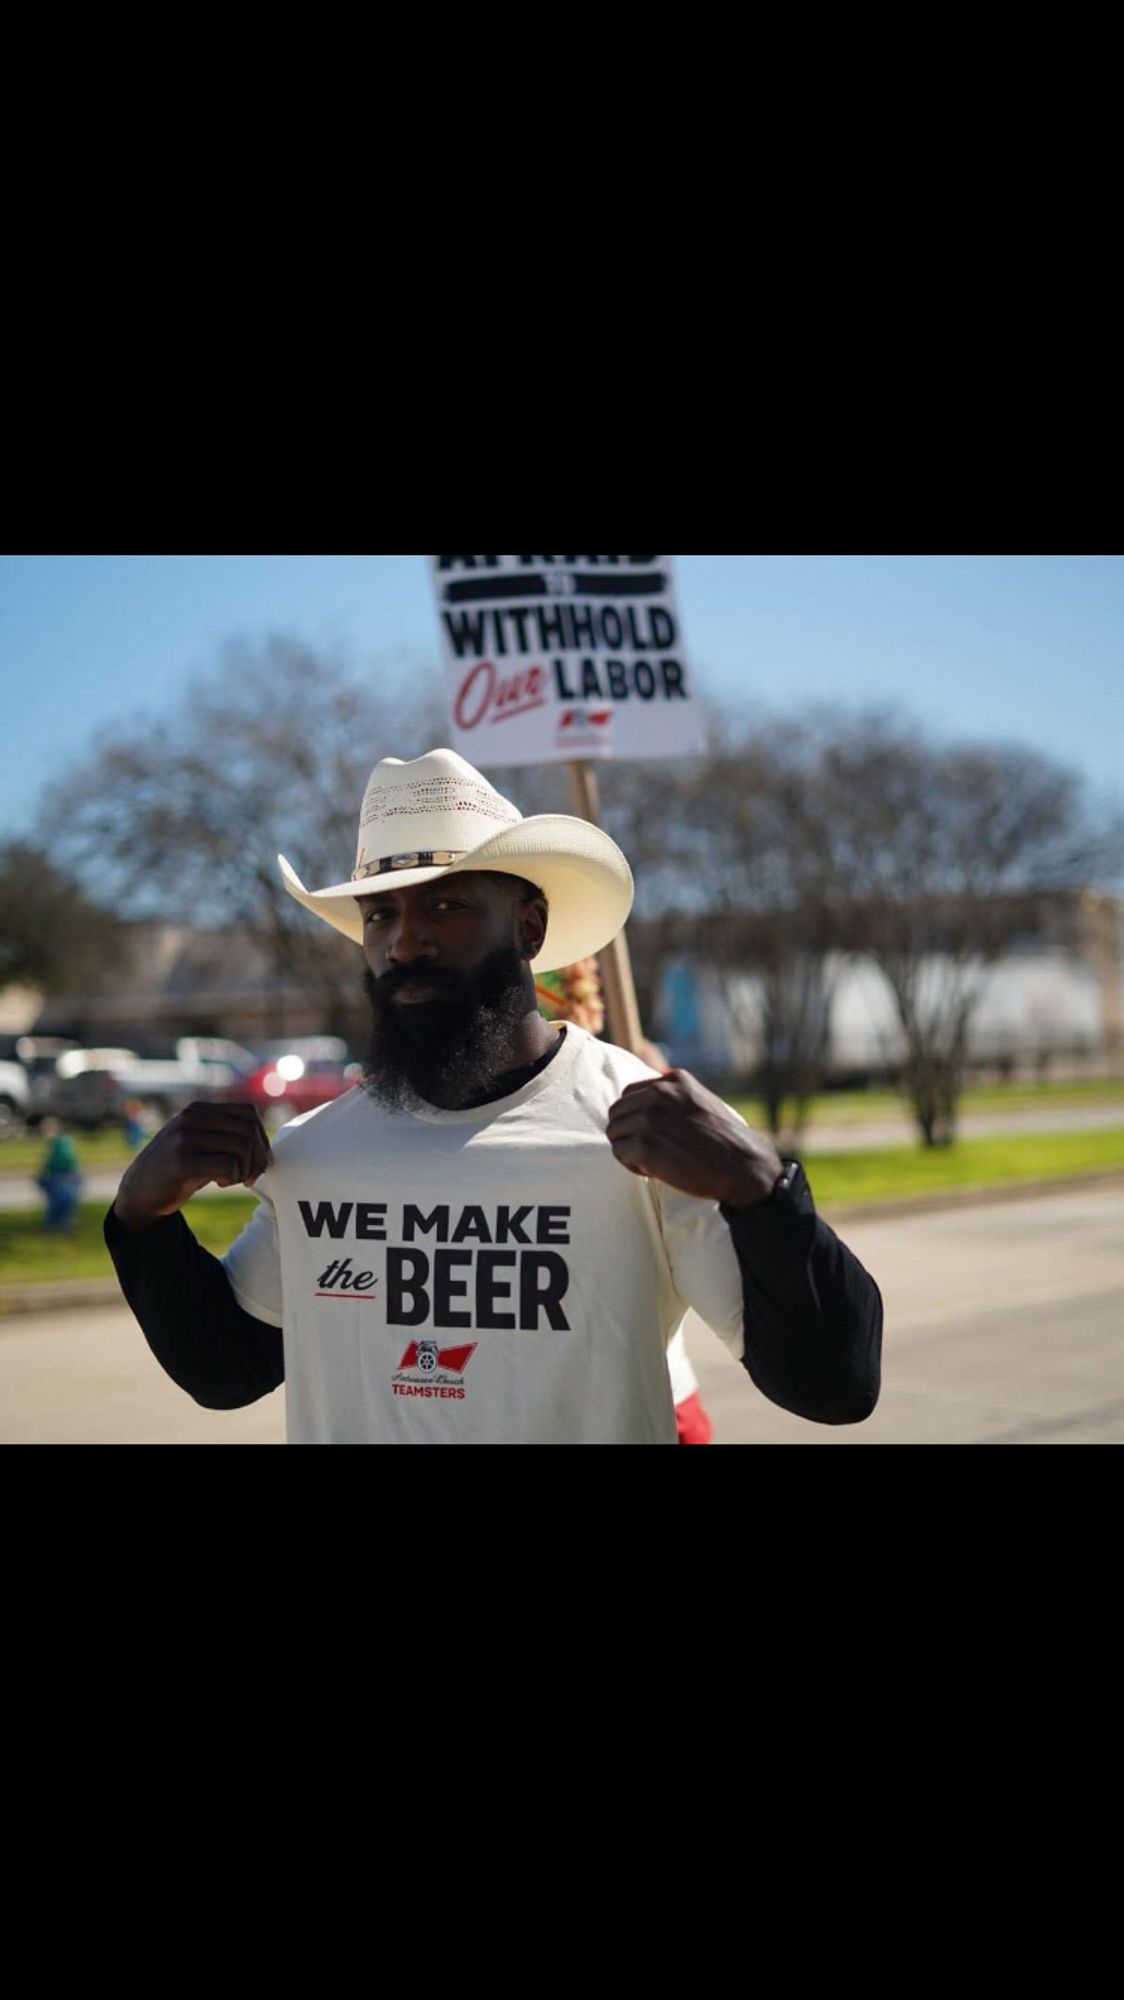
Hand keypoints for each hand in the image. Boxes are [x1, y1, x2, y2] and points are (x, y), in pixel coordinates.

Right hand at [112, 1102, 272, 1231]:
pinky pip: (228, 1165)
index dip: (262, 1139)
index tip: (259, 1161)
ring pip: (241, 1147)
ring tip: (233, 1179)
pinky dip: (233, 1177)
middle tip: (252, 1177)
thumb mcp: (199, 1142)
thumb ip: (224, 1134)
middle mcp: (191, 1117)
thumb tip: (265, 1144)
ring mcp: (184, 1138)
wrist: (138, 1191)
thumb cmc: (177, 1169)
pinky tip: (220, 1183)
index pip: (249, 1113)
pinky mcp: (181, 1162)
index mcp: (198, 1109)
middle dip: (259, 1158)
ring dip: (246, 1170)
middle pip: (249, 1130)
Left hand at [606, 1070, 783, 1208]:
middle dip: (629, 1132)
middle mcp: (659, 1093)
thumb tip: (645, 1107)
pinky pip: (619, 1153)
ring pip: (615, 1132)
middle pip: (617, 1111)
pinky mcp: (646, 1145)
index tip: (654, 1135)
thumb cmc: (724, 1140)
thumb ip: (675, 1098)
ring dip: (628, 1149)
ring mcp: (651, 1118)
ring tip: (651, 1161)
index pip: (630, 1094)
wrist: (743, 1165)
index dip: (637, 1118)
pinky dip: (631, 1165)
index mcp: (673, 1080)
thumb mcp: (701, 1102)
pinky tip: (652, 1171)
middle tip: (649, 1151)